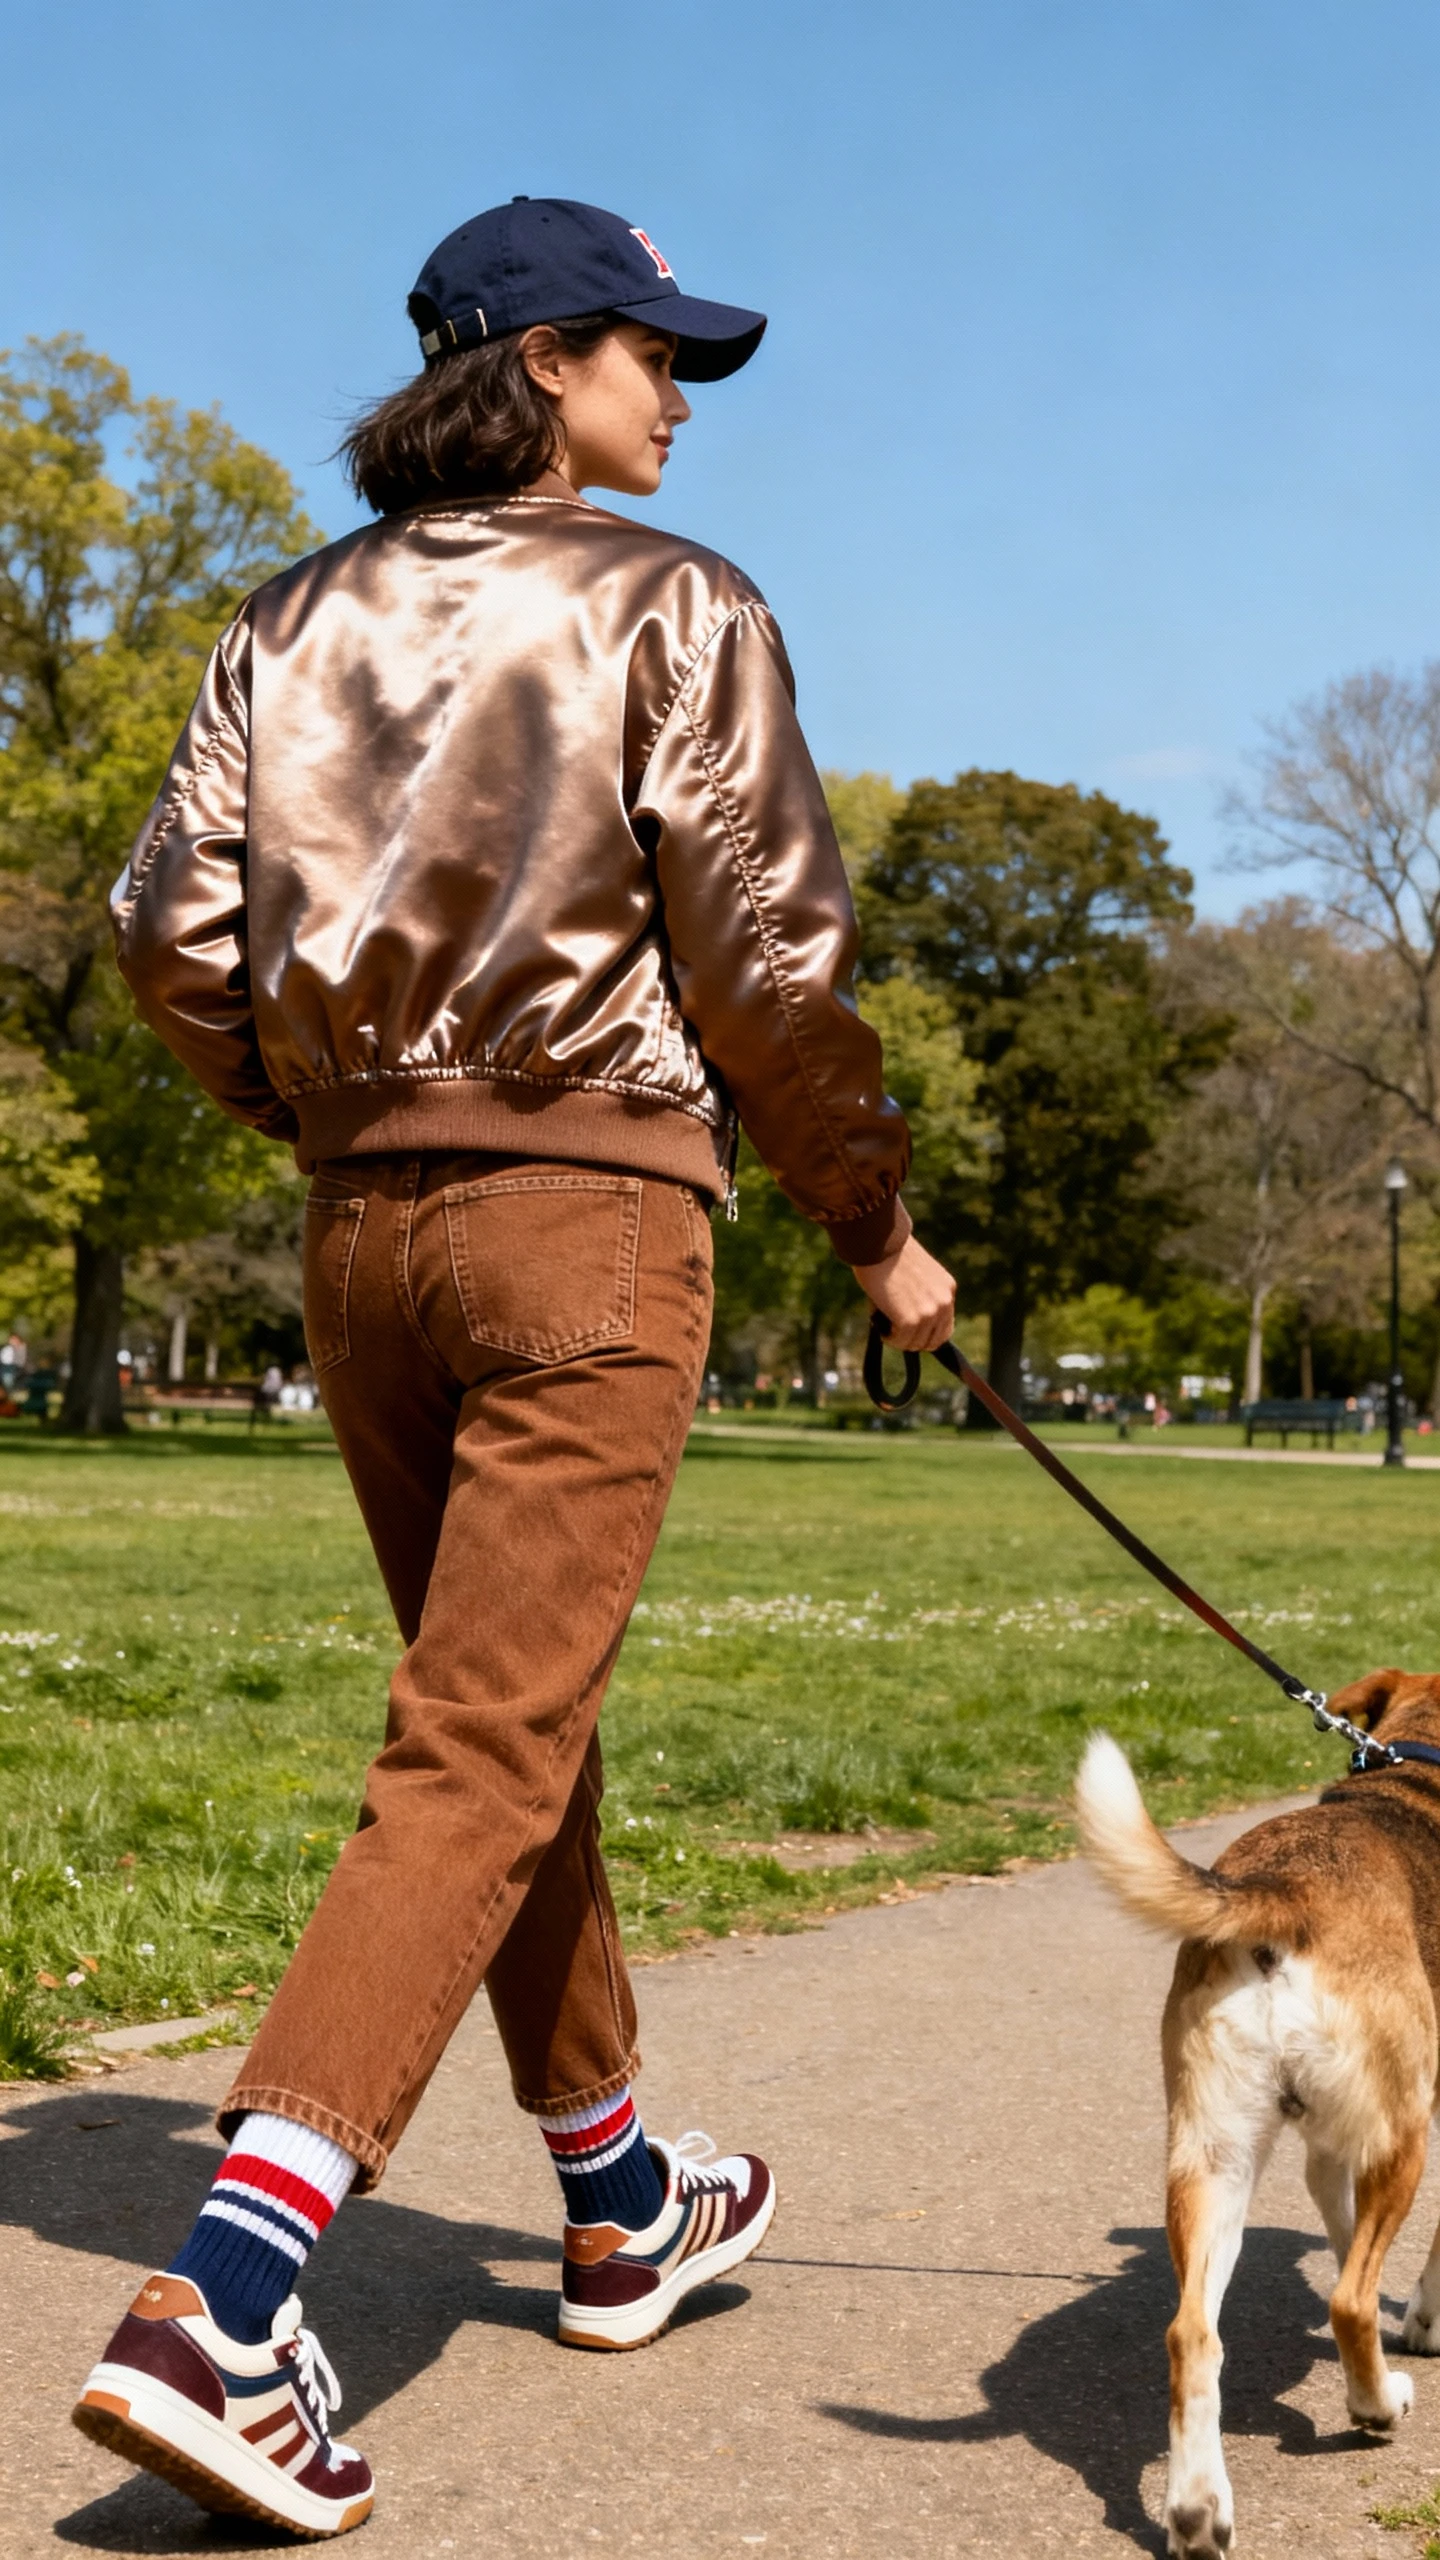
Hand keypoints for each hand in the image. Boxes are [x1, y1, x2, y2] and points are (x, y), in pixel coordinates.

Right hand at [853, 1234, 956, 1352]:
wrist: (878, 1242)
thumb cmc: (888, 1254)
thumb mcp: (916, 1276)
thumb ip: (920, 1297)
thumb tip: (905, 1323)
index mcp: (947, 1288)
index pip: (945, 1327)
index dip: (926, 1334)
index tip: (909, 1333)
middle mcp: (944, 1302)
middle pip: (934, 1341)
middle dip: (914, 1340)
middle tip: (895, 1333)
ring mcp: (929, 1313)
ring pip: (915, 1343)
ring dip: (898, 1339)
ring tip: (883, 1324)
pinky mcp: (911, 1321)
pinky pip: (900, 1341)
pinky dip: (888, 1338)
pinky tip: (879, 1325)